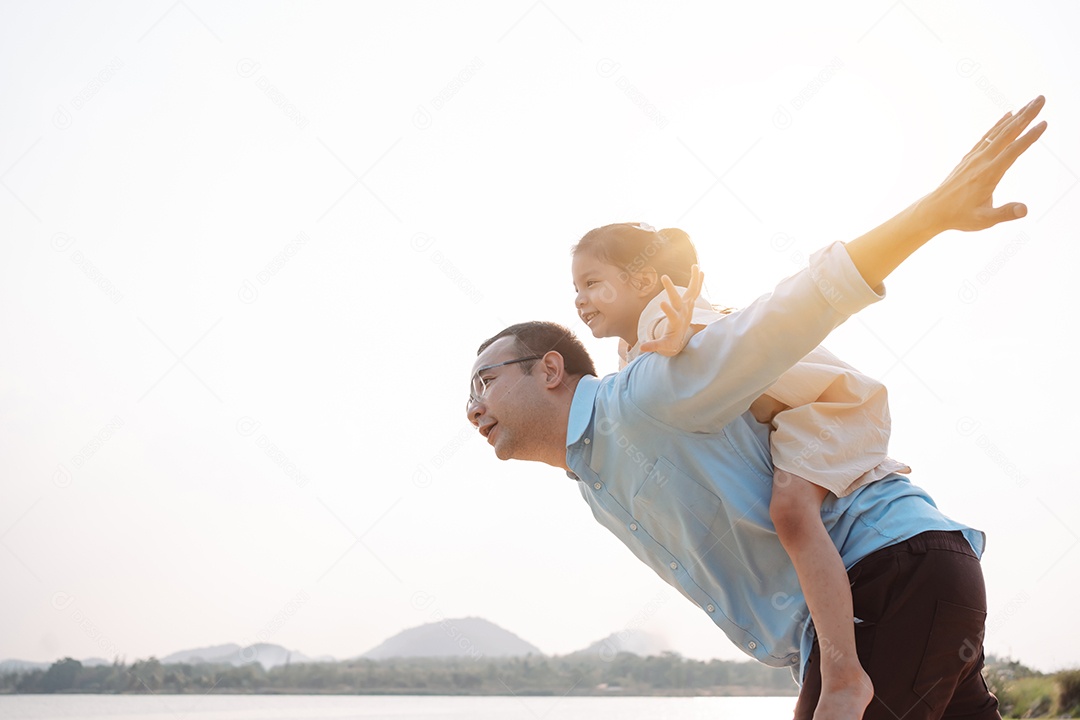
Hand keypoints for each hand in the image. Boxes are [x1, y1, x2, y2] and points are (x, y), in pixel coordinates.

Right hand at [638, 265, 703, 356]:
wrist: (681, 339)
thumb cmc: (670, 342)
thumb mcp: (662, 345)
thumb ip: (654, 346)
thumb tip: (642, 348)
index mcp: (676, 323)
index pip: (672, 316)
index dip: (668, 311)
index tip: (661, 303)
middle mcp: (683, 313)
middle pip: (678, 300)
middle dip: (671, 290)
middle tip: (664, 277)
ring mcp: (687, 307)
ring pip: (692, 292)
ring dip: (693, 280)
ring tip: (695, 267)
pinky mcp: (689, 303)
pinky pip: (695, 290)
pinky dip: (697, 281)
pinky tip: (700, 270)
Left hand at [921, 95, 1046, 232]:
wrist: (934, 210)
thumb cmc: (959, 216)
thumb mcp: (983, 220)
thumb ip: (1005, 214)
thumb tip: (1024, 210)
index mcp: (988, 174)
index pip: (1013, 151)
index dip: (1029, 137)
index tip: (1043, 124)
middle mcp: (981, 161)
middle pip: (1007, 134)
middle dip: (1026, 116)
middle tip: (1041, 99)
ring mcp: (975, 157)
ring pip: (998, 132)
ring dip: (1016, 116)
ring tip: (1031, 103)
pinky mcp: (970, 157)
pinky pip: (987, 136)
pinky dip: (999, 124)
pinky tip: (1009, 116)